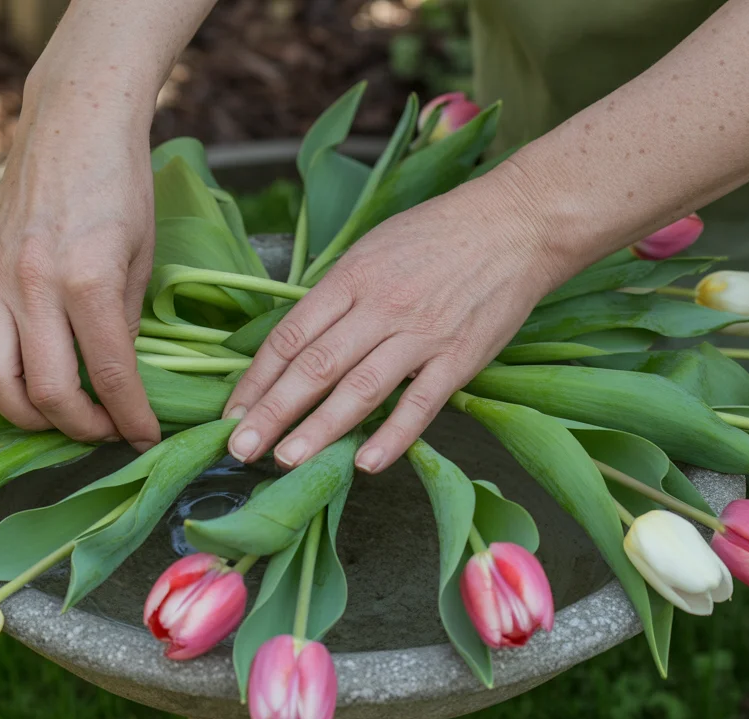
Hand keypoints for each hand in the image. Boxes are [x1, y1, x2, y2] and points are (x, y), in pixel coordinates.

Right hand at [0, 57, 160, 447]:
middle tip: (103, 431)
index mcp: (87, 281)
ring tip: (56, 417)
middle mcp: (32, 288)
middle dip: (79, 428)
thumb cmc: (120, 185)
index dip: (129, 417)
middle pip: (45, 391)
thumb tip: (115, 375)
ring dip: (23, 415)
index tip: (144, 438)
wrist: (72, 125)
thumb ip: (123, 321)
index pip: (109, 374)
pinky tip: (12, 383)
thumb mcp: (140, 257)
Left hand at [222, 169, 570, 473]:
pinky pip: (421, 404)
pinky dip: (393, 436)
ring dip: (319, 428)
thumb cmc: (439, 235)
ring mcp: (421, 334)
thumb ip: (336, 295)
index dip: (257, 378)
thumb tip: (297, 341)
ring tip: (286, 460)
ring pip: (359, 388)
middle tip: (241, 448)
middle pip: (314, 366)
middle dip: (272, 412)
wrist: (516, 224)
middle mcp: (380, 307)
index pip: (290, 336)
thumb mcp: (372, 249)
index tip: (232, 412)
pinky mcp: (459, 357)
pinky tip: (366, 464)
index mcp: (351, 278)